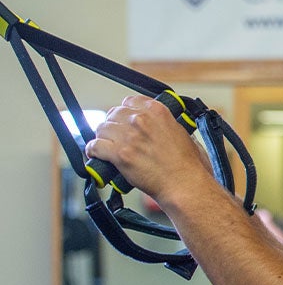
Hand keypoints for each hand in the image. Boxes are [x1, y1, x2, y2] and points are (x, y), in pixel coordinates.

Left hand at [86, 96, 211, 202]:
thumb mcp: (183, 133)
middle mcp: (141, 120)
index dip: (125, 111)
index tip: (124, 119)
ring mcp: (129, 136)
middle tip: (114, 135)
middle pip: (113, 113)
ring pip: (102, 128)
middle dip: (112, 124)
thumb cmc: (188, 164)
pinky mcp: (120, 154)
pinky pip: (95, 146)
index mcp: (157, 112)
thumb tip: (159, 127)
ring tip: (105, 145)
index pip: (129, 101)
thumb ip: (167, 124)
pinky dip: (93, 151)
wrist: (184, 183)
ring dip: (102, 137)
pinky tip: (96, 154)